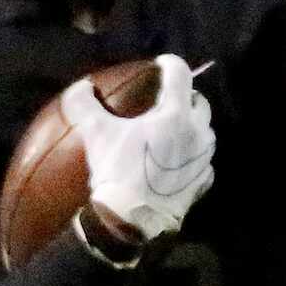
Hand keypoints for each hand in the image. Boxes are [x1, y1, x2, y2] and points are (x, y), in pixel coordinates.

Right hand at [64, 53, 214, 238]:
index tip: (160, 66)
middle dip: (185, 97)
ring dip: (192, 128)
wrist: (131, 221)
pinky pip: (203, 164)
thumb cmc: (117, 172)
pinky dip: (193, 159)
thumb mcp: (95, 134)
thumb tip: (79, 88)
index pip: (180, 73)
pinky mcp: (202, 183)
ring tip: (174, 133)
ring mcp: (203, 159)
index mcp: (175, 114)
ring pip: (205, 133)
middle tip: (166, 102)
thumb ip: (85, 104)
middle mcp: (197, 132)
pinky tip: (178, 165)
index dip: (169, 64)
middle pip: (199, 102)